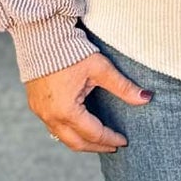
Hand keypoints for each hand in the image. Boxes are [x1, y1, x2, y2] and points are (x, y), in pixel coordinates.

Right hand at [25, 53, 151, 153]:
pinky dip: (68, 131)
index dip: (110, 138)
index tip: (124, 141)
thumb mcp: (100, 68)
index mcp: (66, 110)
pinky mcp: (35, 105)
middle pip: (76, 143)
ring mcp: (40, 112)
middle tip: (114, 146)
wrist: (41, 34)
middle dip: (96, 147)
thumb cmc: (71, 50)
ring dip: (81, 141)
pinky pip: (53, 127)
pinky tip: (80, 127)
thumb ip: (123, 87)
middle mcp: (50, 116)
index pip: (94, 133)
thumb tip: (146, 98)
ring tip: (99, 140)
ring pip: (62, 137)